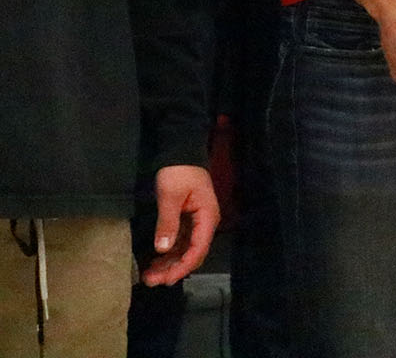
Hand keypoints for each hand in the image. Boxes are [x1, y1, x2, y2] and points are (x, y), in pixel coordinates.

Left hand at [144, 165, 218, 285]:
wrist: (180, 154)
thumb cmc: (178, 172)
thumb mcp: (170, 196)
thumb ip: (167, 222)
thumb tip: (162, 249)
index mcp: (207, 217)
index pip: (198, 249)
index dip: (183, 266)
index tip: (166, 279)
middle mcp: (205, 223)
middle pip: (193, 254)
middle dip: (174, 269)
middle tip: (151, 281)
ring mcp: (196, 223)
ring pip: (185, 251)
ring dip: (169, 264)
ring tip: (149, 276)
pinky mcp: (187, 221)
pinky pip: (180, 243)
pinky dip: (168, 254)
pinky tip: (154, 262)